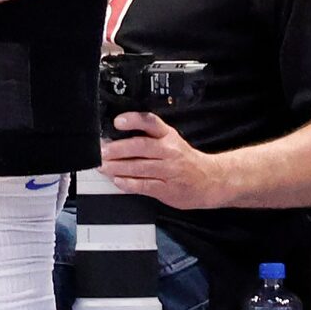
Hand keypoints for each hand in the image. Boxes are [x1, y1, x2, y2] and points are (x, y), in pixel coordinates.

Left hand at [102, 110, 220, 207]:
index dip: (134, 120)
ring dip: (117, 167)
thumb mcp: (171, 141)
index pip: (151, 122)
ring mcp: (168, 170)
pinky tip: (118, 181)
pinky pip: (144, 185)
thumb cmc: (184, 160)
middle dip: (118, 149)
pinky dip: (128, 184)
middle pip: (141, 146)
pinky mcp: (166, 188)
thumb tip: (116, 137)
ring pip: (139, 167)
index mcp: (168, 135)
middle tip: (102, 151)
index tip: (118, 121)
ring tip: (103, 166)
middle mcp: (169, 151)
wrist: (209, 180)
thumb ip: (148, 137)